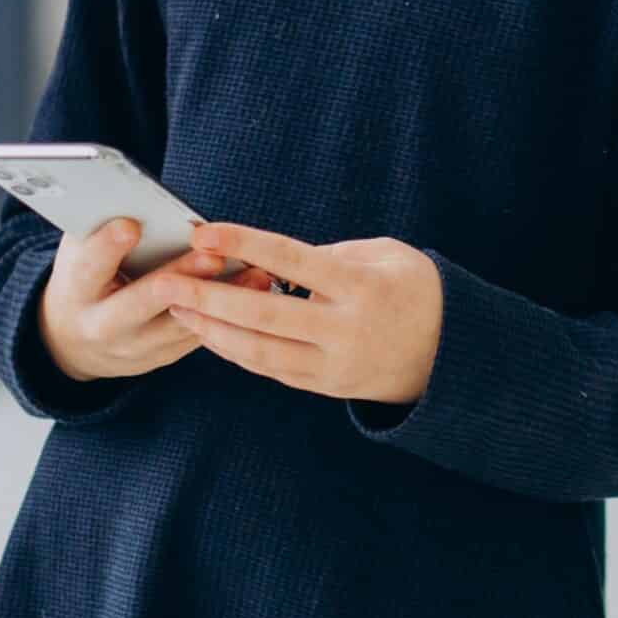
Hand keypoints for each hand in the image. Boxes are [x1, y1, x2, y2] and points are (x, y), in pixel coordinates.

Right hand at [41, 217, 279, 383]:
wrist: (74, 340)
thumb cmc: (84, 275)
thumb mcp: (78, 249)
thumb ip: (97, 224)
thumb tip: (129, 190)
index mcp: (76, 291)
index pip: (90, 268)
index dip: (107, 247)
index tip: (131, 225)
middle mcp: (102, 326)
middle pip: (142, 303)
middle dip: (179, 278)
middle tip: (213, 256)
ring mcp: (133, 348)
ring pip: (181, 323)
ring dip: (221, 297)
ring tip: (254, 271)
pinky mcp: (161, 357)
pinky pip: (198, 336)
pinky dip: (229, 313)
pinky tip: (256, 289)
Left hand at [148, 222, 444, 407]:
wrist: (451, 354)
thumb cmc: (415, 289)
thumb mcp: (388, 255)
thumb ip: (331, 255)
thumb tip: (273, 262)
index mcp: (362, 288)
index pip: (292, 261)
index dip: (245, 244)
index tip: (205, 230)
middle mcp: (345, 331)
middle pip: (264, 316)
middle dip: (209, 298)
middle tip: (166, 282)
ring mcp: (334, 365)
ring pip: (260, 353)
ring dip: (212, 331)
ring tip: (176, 308)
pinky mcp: (326, 387)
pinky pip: (271, 369)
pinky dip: (236, 351)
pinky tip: (209, 332)